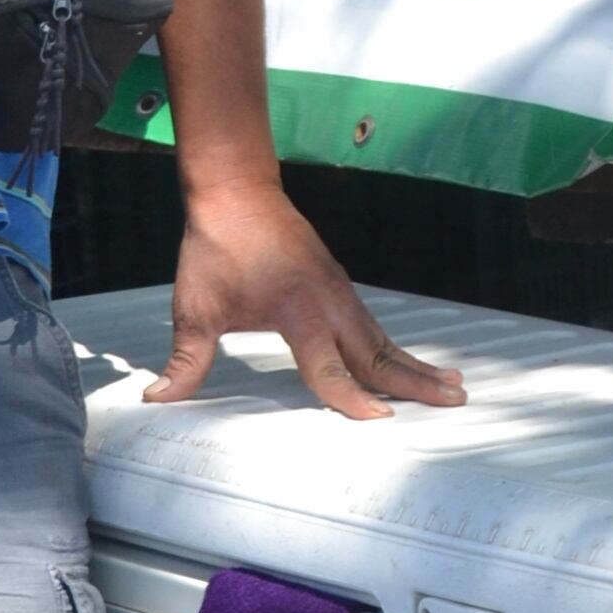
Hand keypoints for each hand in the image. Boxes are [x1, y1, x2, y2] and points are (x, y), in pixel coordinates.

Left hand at [151, 183, 465, 420]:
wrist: (236, 191)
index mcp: (297, 311)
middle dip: (415, 383)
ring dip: (416, 365)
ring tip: (453, 387)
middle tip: (454, 405)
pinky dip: (396, 347)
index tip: (378, 420)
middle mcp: (327, 302)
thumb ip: (185, 360)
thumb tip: (158, 399)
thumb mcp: (195, 308)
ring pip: (382, 338)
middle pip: (377, 353)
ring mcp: (338, 291)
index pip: (328, 367)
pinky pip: (373, 325)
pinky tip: (411, 362)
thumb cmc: (216, 247)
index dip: (350, 398)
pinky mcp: (338, 284)